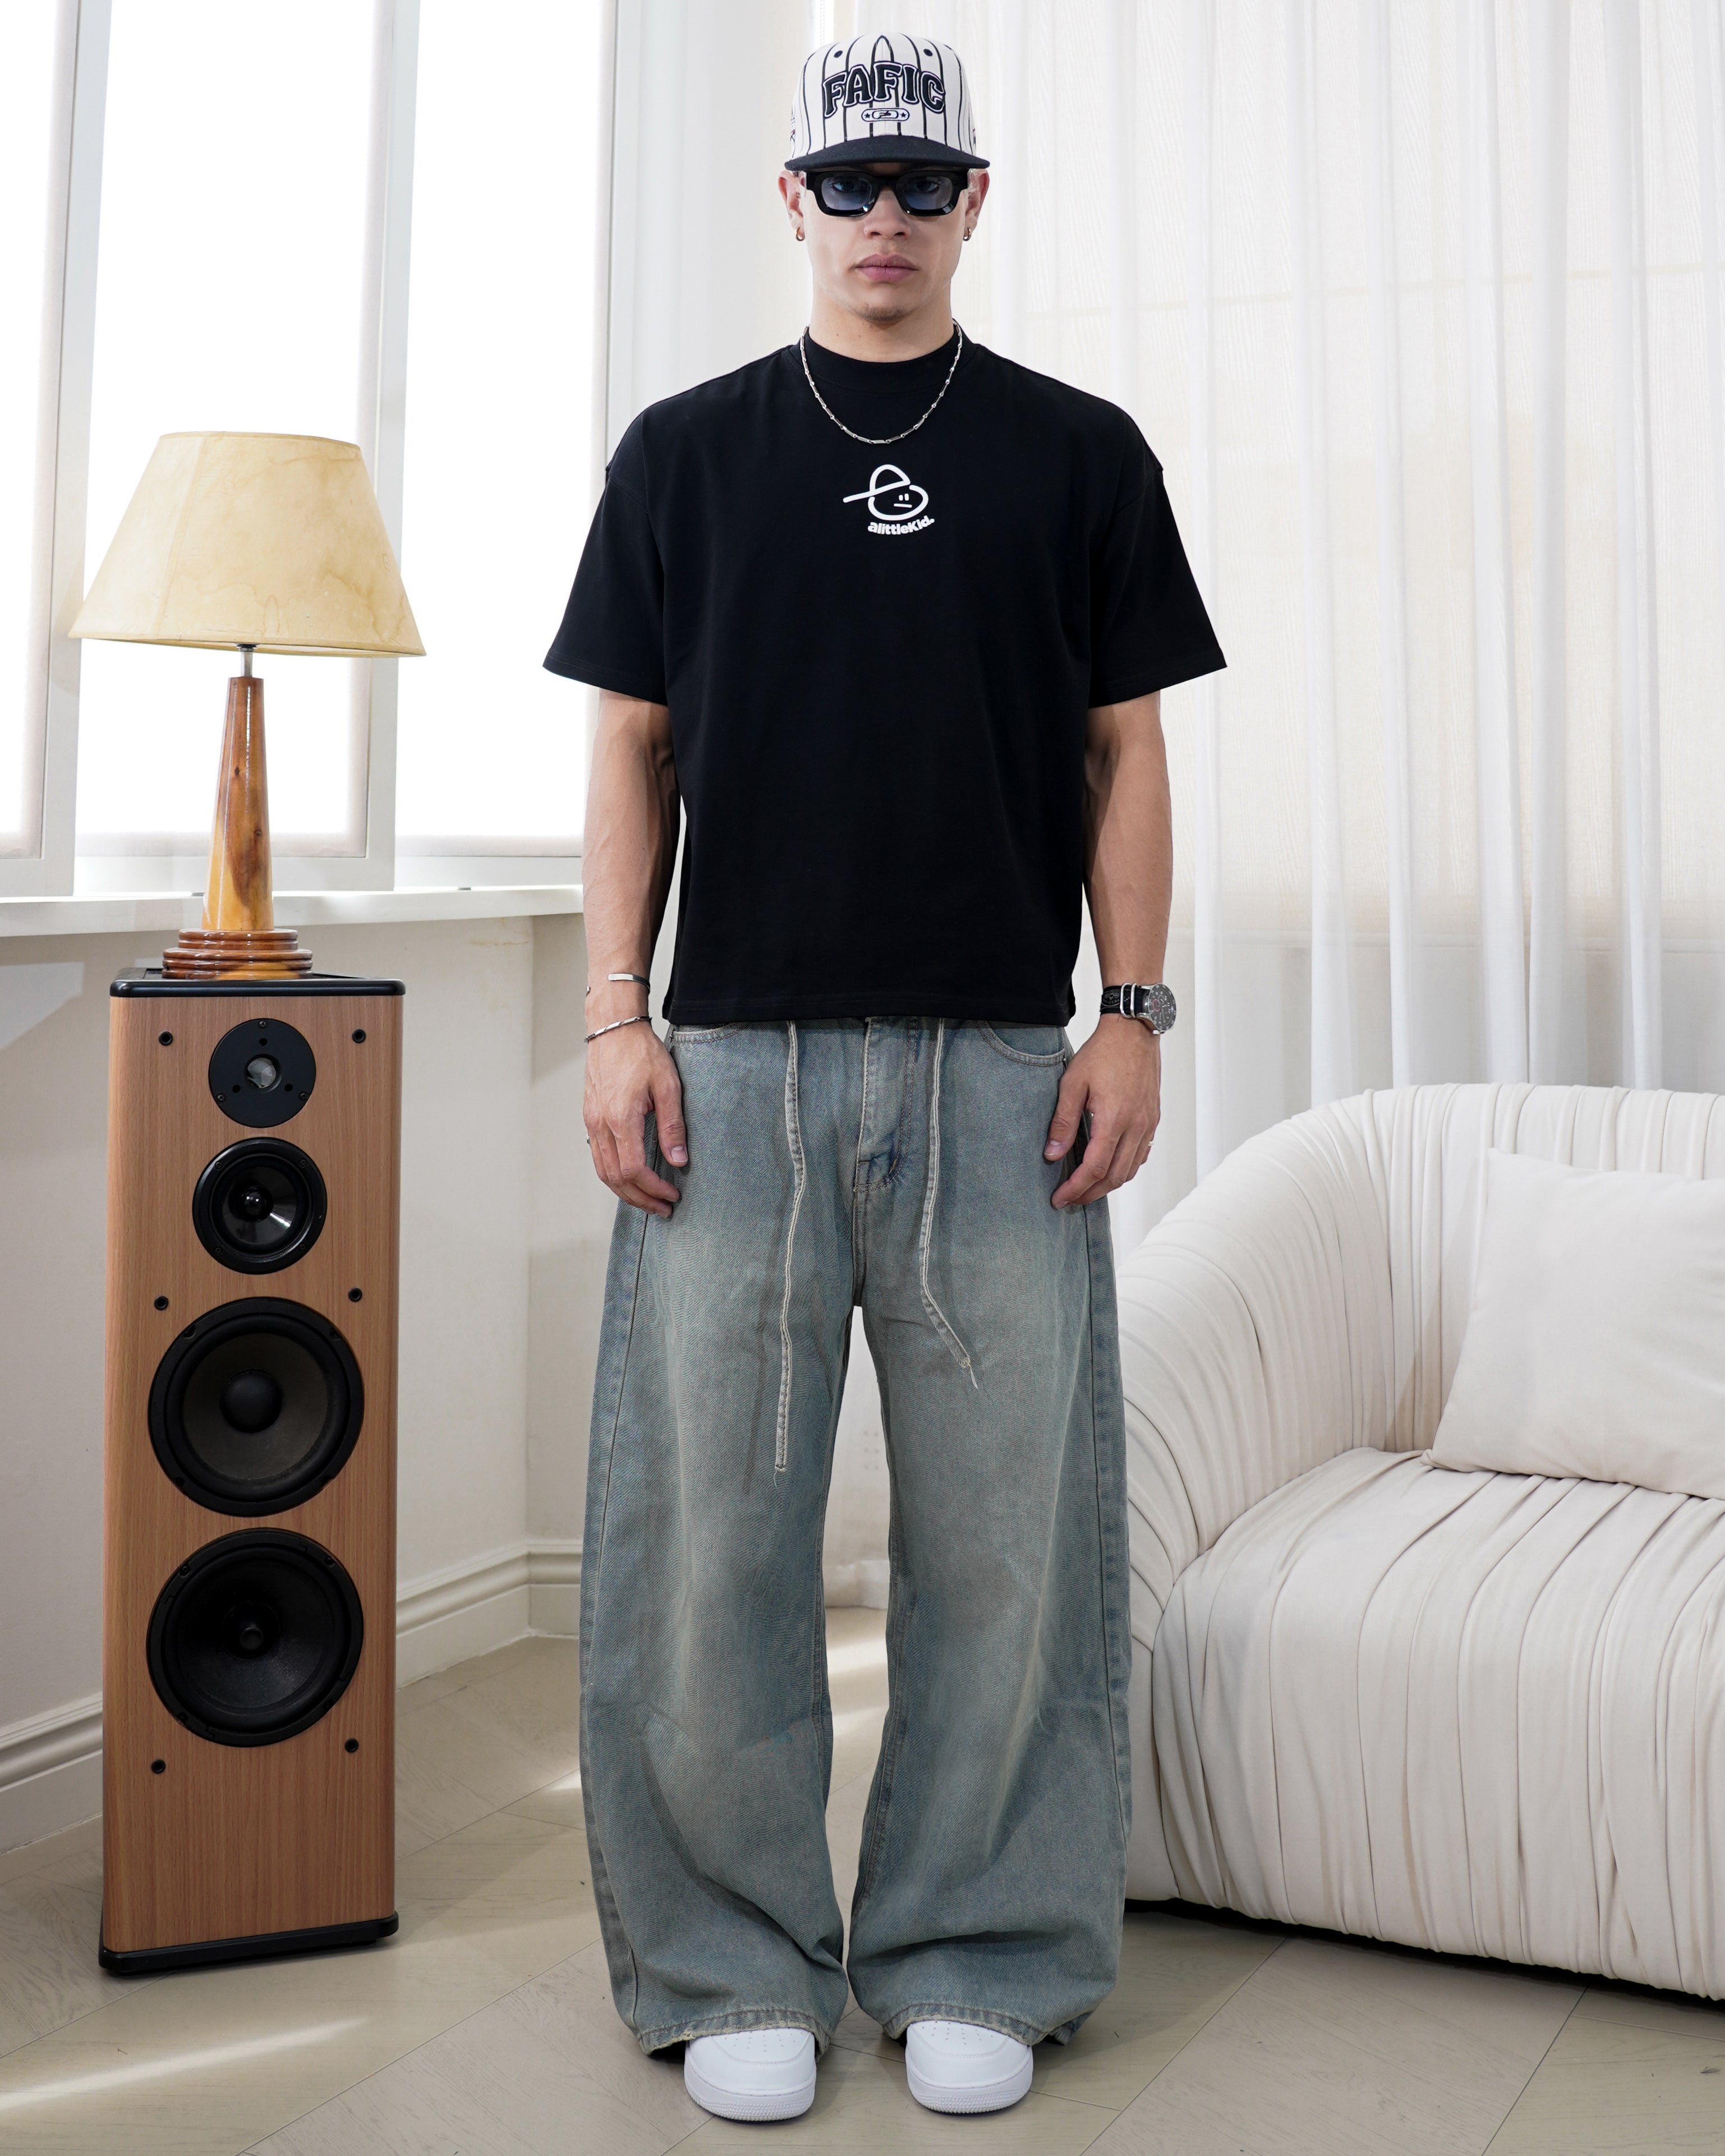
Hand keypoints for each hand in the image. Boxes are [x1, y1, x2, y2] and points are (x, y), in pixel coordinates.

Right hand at [584, 1022, 686, 1217]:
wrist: (613, 1029)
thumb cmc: (640, 1052)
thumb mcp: (667, 1086)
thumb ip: (672, 1126)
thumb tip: (678, 1160)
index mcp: (620, 1118)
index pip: (633, 1170)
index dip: (653, 1188)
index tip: (672, 1194)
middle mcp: (600, 1124)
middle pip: (615, 1179)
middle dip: (640, 1199)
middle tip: (663, 1207)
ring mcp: (591, 1122)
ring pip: (603, 1171)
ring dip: (625, 1191)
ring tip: (648, 1199)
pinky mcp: (590, 1117)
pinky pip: (598, 1156)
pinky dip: (614, 1175)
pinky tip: (631, 1177)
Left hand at [1045, 1018, 1160, 1208]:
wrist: (1133, 1031)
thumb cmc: (1103, 1052)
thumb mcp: (1073, 1083)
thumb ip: (1063, 1121)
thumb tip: (1053, 1154)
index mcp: (1114, 1120)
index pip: (1094, 1168)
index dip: (1075, 1188)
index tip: (1059, 1199)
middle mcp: (1136, 1126)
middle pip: (1114, 1177)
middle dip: (1090, 1194)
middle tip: (1070, 1200)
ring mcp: (1148, 1124)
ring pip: (1130, 1170)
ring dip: (1108, 1185)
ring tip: (1087, 1189)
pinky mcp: (1152, 1119)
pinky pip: (1141, 1155)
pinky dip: (1125, 1169)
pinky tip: (1110, 1169)